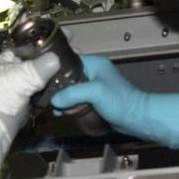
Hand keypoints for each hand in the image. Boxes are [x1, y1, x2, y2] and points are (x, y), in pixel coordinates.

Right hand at [49, 54, 178, 148]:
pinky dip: (68, 104)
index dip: (53, 69)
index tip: (41, 79)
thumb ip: (73, 93)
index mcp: (93, 63)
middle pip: (66, 75)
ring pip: (69, 89)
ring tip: (52, 107)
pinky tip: (61, 112)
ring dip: (61, 98)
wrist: (137, 118)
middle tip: (44, 97)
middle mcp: (92, 71)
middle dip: (55, 86)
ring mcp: (92, 86)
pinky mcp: (93, 99)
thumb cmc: (119, 101)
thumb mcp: (95, 93)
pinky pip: (75, 99)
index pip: (67, 60)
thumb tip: (53, 101)